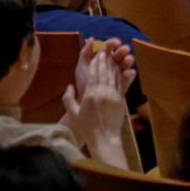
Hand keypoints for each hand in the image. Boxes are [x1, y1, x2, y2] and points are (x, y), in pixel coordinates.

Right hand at [63, 39, 131, 162]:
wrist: (104, 138)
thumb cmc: (87, 127)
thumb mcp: (73, 113)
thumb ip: (68, 98)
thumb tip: (69, 86)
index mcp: (90, 94)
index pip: (93, 73)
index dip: (95, 63)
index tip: (96, 55)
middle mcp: (103, 92)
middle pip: (104, 72)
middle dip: (104, 61)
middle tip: (104, 52)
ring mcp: (113, 95)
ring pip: (113, 76)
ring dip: (112, 65)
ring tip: (111, 57)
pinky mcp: (121, 99)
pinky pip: (121, 83)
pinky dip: (120, 75)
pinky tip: (119, 70)